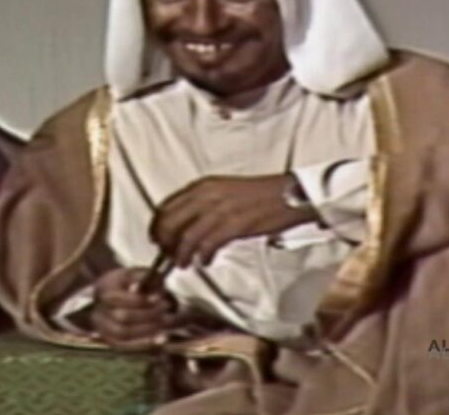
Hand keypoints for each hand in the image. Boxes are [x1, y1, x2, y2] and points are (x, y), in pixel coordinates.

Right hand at [90, 267, 178, 348]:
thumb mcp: (135, 273)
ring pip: (123, 334)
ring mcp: (102, 326)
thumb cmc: (127, 283)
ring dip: (147, 331)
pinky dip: (143, 344)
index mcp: (103, 289)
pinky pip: (125, 346)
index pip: (118, 298)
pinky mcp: (108, 339)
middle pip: (122, 317)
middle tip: (165, 310)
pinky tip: (159, 339)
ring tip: (164, 323)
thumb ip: (145, 277)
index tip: (159, 299)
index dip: (140, 301)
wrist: (113, 295)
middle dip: (147, 315)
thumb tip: (154, 292)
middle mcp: (98, 308)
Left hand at [151, 174, 315, 268]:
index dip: (158, 226)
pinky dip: (202, 256)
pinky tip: (204, 262)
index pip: (166, 206)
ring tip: (183, 264)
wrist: (290, 194)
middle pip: (170, 222)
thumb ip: (204, 205)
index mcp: (203, 185)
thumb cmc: (259, 195)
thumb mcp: (225, 192)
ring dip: (181, 254)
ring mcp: (220, 209)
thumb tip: (186, 226)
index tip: (157, 241)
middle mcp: (207, 194)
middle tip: (168, 256)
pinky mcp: (235, 224)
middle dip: (164, 243)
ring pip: (186, 236)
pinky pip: (208, 244)